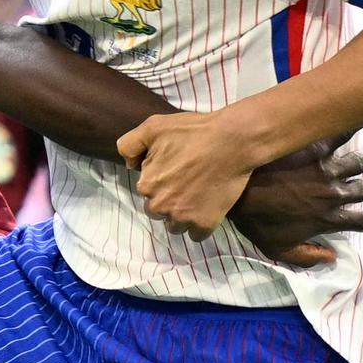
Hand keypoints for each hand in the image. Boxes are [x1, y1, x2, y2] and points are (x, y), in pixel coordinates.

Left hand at [115, 109, 259, 239]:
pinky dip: (200, 225)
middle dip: (168, 201)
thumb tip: (129, 165)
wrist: (233, 140)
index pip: (145, 192)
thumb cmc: (194, 131)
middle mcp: (161, 206)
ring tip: (197, 196)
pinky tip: (207, 208)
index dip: (160, 181)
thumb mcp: (153, 126)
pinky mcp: (204, 224)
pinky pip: (195, 235)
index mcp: (147, 185)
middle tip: (186, 183)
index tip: (175, 170)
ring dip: (182, 216)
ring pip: (175, 226)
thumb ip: (129, 144)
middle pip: (158, 212)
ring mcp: (183, 218)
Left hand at [228, 138, 362, 269]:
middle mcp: (334, 194)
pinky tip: (358, 120)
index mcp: (328, 218)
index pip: (362, 222)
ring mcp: (327, 170)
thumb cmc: (257, 223)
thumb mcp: (279, 250)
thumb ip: (307, 257)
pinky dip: (350, 129)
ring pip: (359, 163)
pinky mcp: (316, 150)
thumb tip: (331, 259)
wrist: (242, 191)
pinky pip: (339, 137)